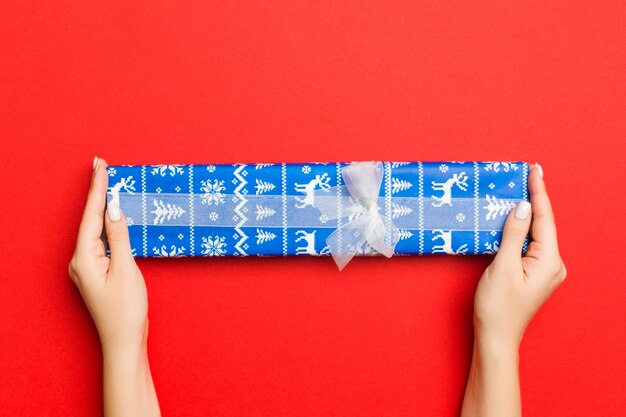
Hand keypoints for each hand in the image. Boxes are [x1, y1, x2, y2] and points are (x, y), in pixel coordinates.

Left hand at [68, 157, 147, 354]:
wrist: (124, 341)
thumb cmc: (126, 310)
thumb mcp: (126, 269)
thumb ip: (119, 237)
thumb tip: (114, 209)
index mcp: (84, 258)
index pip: (92, 215)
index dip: (98, 188)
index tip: (101, 165)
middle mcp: (81, 260)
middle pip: (90, 219)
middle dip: (97, 192)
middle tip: (101, 165)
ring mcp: (88, 267)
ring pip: (95, 229)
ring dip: (102, 206)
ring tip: (106, 183)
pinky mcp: (98, 272)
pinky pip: (101, 241)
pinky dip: (107, 224)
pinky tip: (112, 216)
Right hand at [474, 163, 566, 350]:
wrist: (495, 337)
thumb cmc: (497, 306)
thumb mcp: (502, 266)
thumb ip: (513, 234)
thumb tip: (522, 206)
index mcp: (549, 261)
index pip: (544, 218)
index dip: (538, 191)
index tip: (535, 169)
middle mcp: (553, 264)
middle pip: (543, 223)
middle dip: (533, 198)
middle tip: (525, 174)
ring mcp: (545, 270)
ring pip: (535, 233)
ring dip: (526, 213)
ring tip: (518, 190)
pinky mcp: (533, 273)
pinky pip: (529, 244)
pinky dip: (520, 229)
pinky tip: (512, 219)